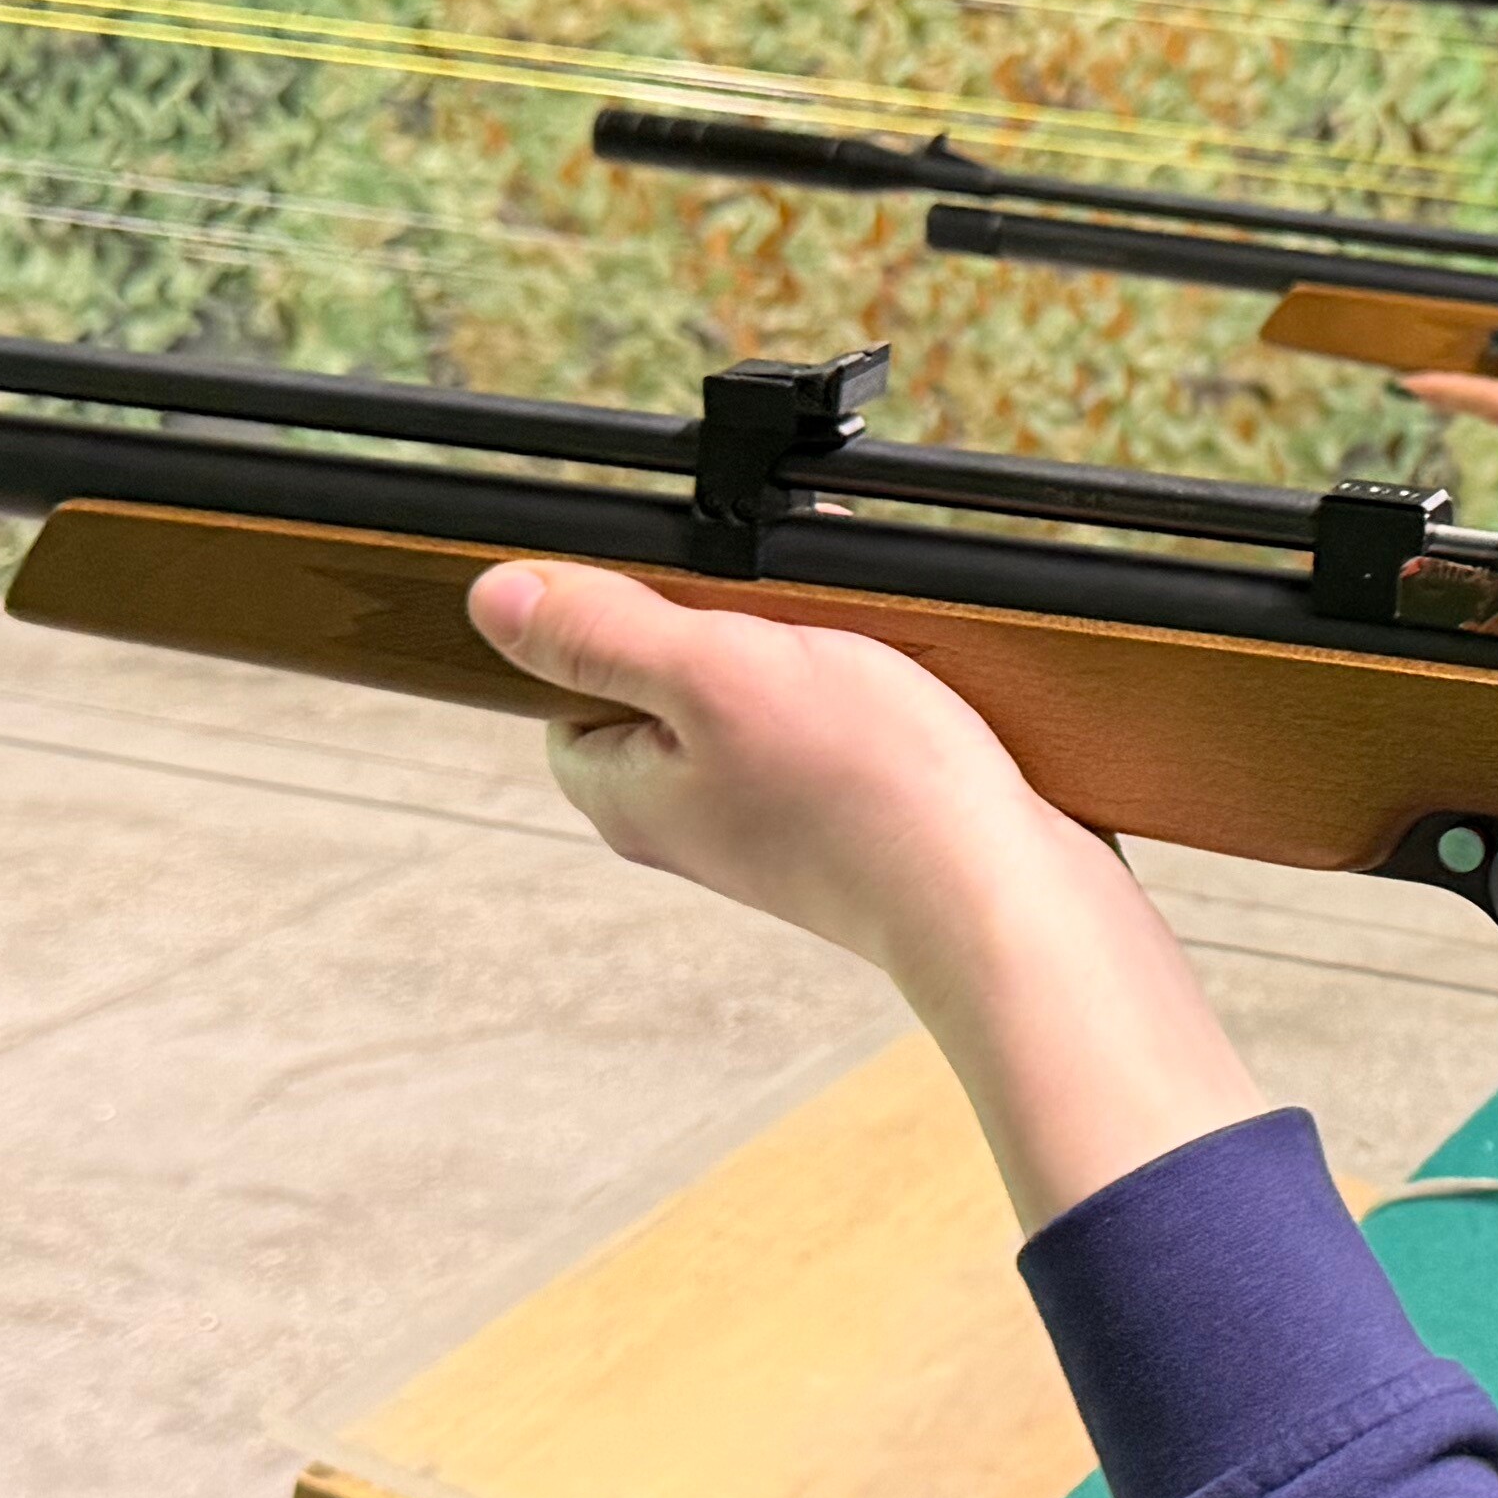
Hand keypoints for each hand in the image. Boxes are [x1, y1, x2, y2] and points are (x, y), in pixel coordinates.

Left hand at [470, 565, 1264, 1226]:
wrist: (1008, 897)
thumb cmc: (869, 793)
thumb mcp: (715, 672)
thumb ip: (600, 630)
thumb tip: (490, 600)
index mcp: (628, 796)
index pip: (567, 684)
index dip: (618, 621)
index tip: (688, 604)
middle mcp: (691, 821)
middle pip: (666, 684)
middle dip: (725, 630)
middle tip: (783, 626)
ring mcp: (773, 830)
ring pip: (756, 701)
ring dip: (802, 655)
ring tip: (853, 660)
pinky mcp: (851, 825)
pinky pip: (830, 732)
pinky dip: (862, 695)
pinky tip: (903, 695)